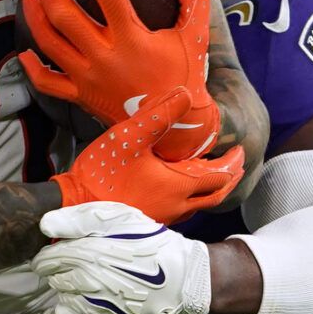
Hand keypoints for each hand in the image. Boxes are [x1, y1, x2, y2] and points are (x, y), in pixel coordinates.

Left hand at [19, 0, 219, 158]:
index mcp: (131, 38)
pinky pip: (48, 83)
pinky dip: (33, 68)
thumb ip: (193, 0)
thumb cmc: (185, 77)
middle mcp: (105, 56)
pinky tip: (25, 53)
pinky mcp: (82, 96)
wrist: (176, 126)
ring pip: (51, 45)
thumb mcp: (196, 36)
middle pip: (67, 18)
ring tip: (30, 0)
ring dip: (36, 20)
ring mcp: (89, 78)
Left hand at [33, 202, 211, 313]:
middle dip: (58, 272)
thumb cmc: (149, 242)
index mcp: (85, 255)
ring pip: (63, 301)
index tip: (54, 253)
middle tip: (73, 265)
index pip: (47, 260)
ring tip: (85, 282)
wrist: (181, 276)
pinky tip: (84, 302)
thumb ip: (78, 219)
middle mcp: (85, 283)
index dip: (47, 256)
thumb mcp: (118, 217)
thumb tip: (45, 226)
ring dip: (67, 291)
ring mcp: (95, 307)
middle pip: (54, 280)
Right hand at [52, 87, 242, 224]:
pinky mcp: (147, 220)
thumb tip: (186, 93)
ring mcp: (162, 216)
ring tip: (208, 170)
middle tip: (234, 163)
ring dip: (209, 187)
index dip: (233, 163)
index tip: (240, 150)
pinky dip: (189, 195)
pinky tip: (175, 184)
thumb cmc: (101, 174)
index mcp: (179, 186)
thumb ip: (159, 114)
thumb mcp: (130, 136)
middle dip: (228, 177)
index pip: (219, 177)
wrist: (73, 208)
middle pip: (215, 195)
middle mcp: (176, 206)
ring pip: (197, 204)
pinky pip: (180, 209)